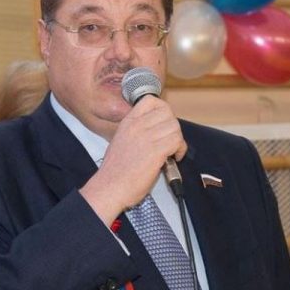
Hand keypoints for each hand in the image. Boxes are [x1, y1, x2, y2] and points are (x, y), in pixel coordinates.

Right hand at [80, 96, 186, 225]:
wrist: (109, 188)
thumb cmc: (115, 171)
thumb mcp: (121, 140)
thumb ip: (137, 132)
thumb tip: (156, 131)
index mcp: (128, 122)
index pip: (151, 101)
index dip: (163, 110)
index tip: (164, 123)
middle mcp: (137, 126)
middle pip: (168, 113)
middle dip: (173, 127)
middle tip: (170, 140)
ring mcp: (146, 138)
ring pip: (175, 127)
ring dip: (178, 140)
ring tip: (173, 151)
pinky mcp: (155, 152)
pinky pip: (177, 141)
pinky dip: (180, 150)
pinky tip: (174, 158)